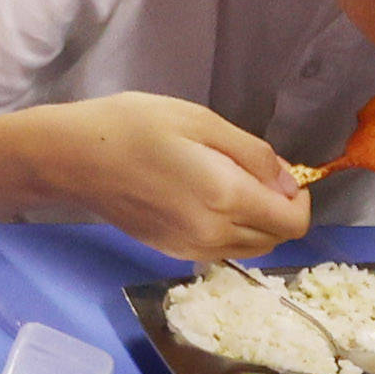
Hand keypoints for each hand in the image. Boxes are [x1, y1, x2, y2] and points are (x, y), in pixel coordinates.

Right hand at [40, 91, 320, 257]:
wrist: (73, 158)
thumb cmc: (134, 127)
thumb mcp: (201, 121)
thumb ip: (253, 154)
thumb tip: (289, 182)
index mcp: (227, 198)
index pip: (293, 221)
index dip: (300, 198)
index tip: (281, 173)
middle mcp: (215, 234)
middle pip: (276, 238)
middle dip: (280, 209)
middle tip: (253, 173)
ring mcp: (192, 249)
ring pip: (251, 248)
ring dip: (256, 223)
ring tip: (228, 184)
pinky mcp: (173, 252)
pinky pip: (221, 249)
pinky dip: (230, 230)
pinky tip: (204, 199)